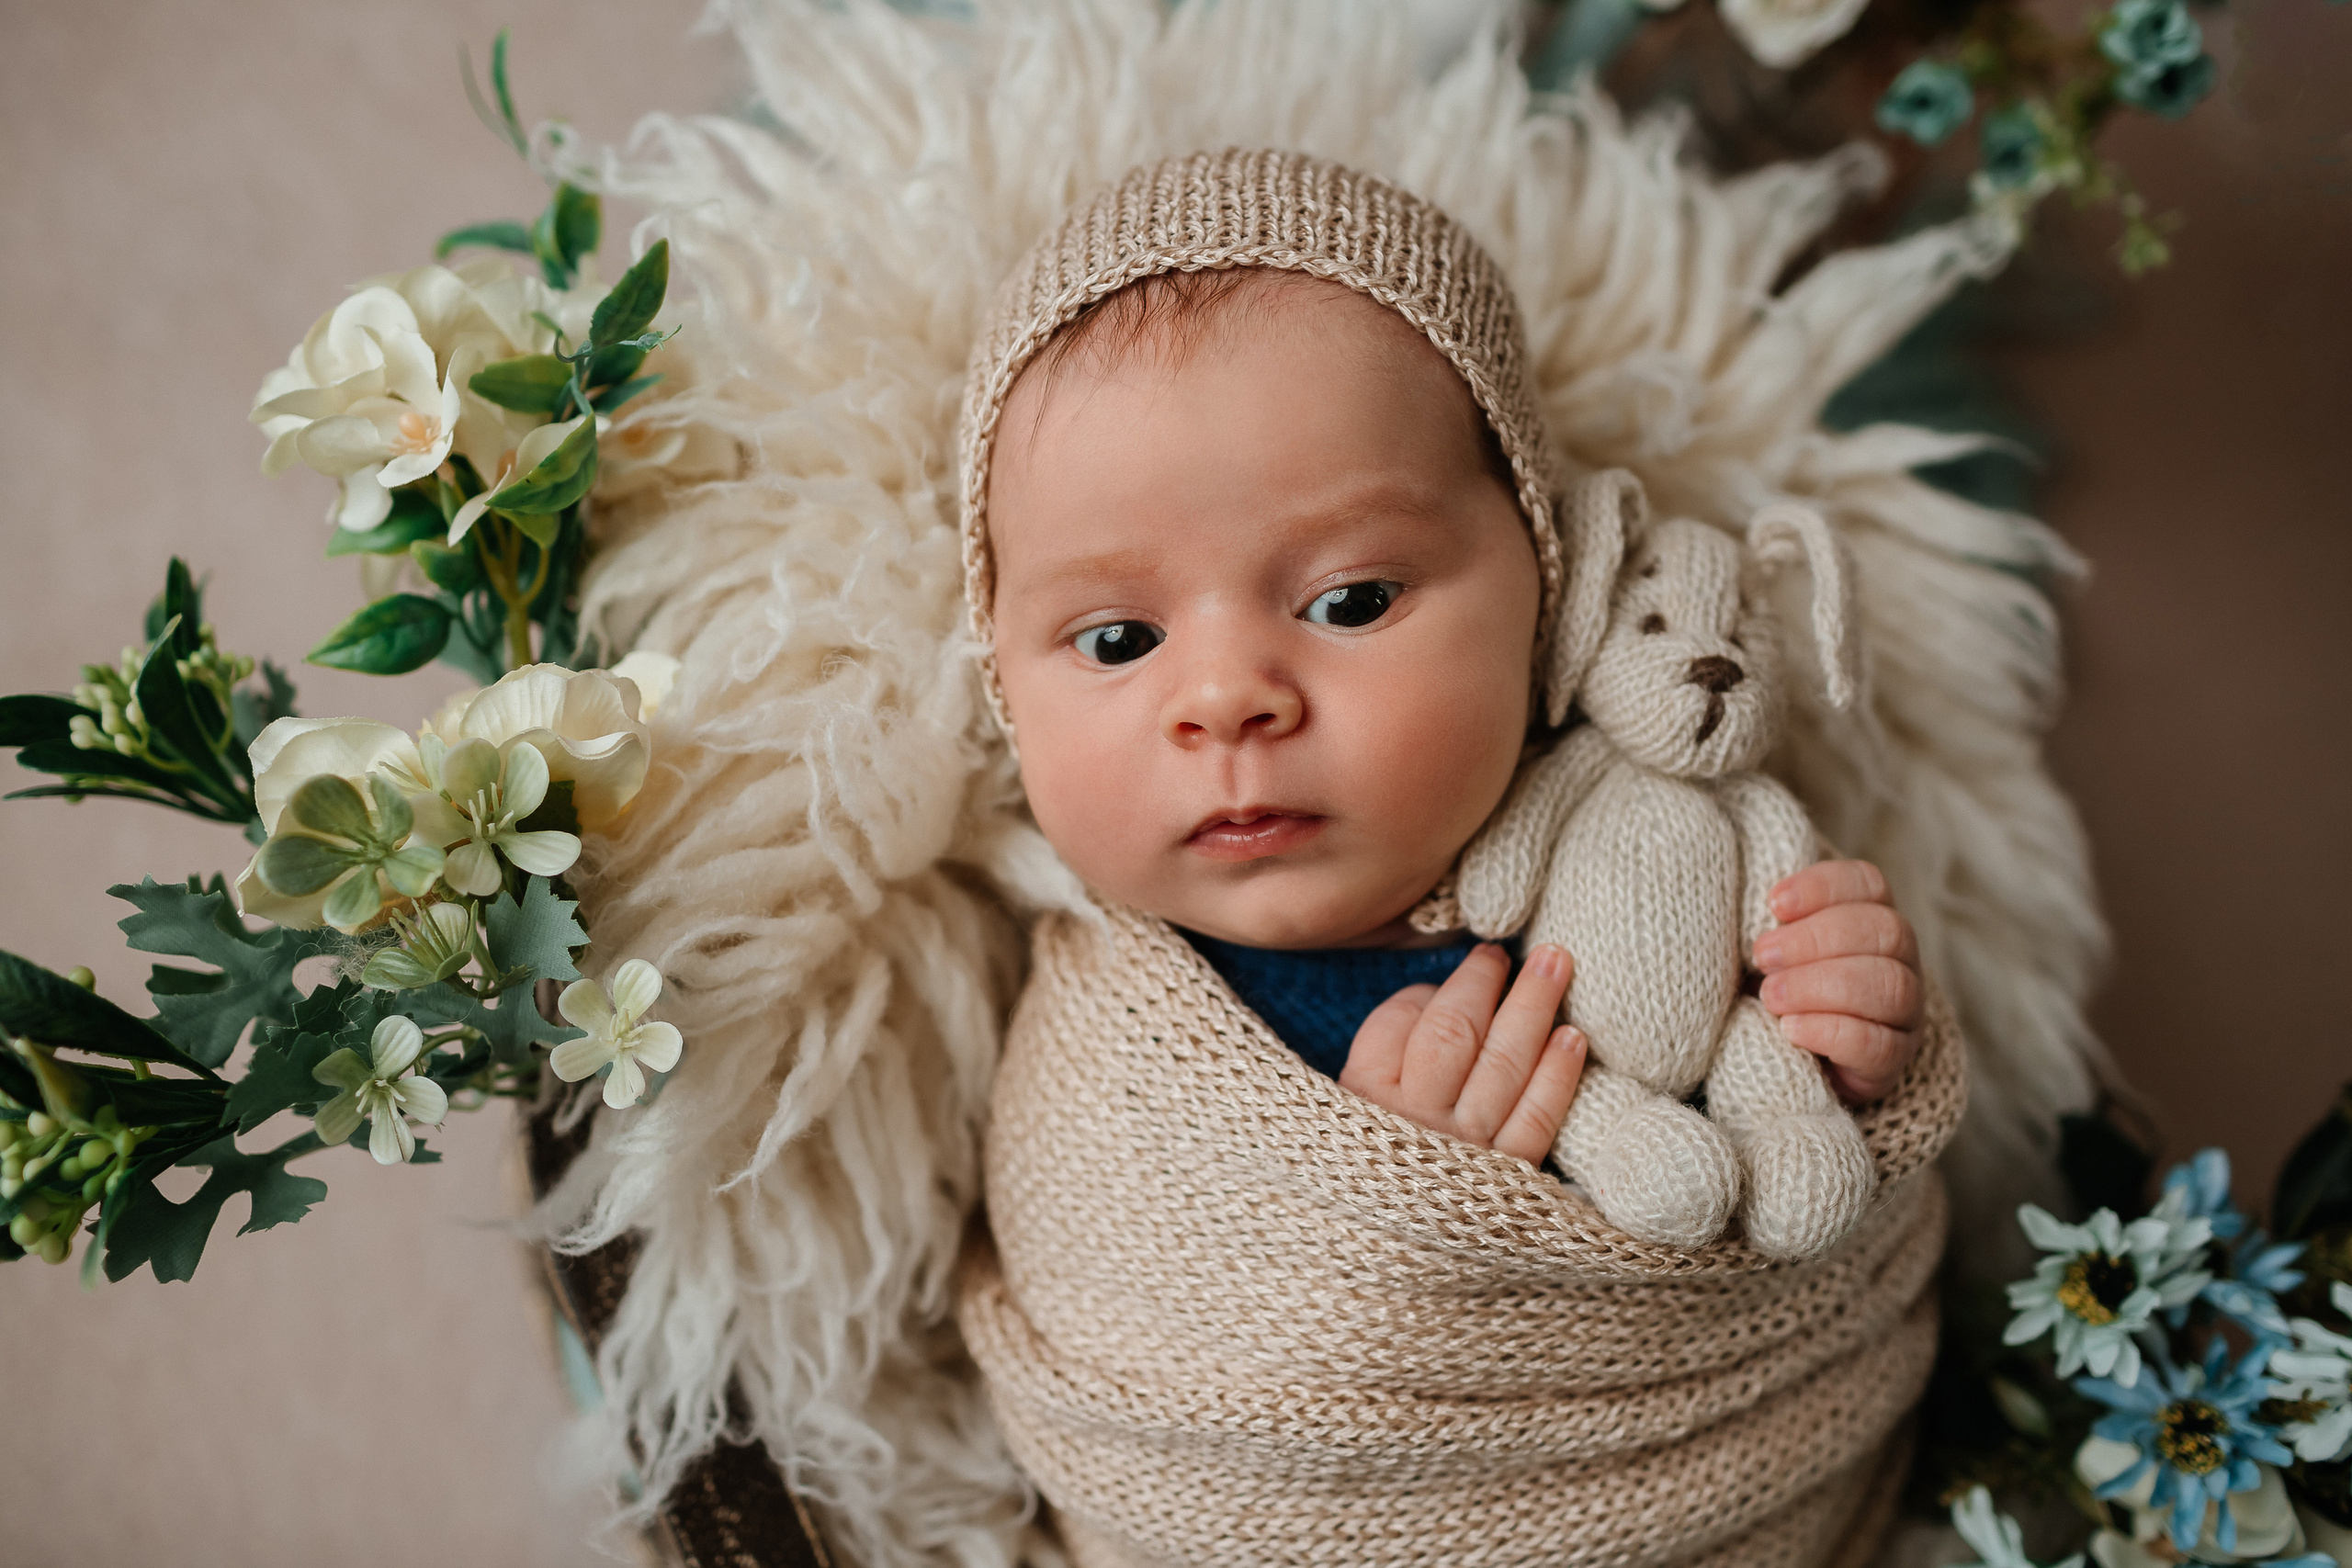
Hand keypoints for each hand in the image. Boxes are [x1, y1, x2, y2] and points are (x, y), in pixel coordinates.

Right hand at [1338, 943, 1586, 1166]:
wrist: (1376, 1262)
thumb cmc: (1367, 1165)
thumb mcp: (1346, 1104)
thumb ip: (1382, 1044)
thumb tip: (1438, 993)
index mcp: (1367, 1096)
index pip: (1410, 1022)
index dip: (1454, 986)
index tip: (1484, 960)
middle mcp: (1416, 1121)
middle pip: (1459, 1034)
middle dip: (1492, 982)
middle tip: (1526, 949)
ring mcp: (1465, 1151)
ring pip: (1503, 1066)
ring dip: (1533, 1009)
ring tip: (1557, 965)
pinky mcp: (1505, 1180)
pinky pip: (1536, 1119)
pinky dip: (1557, 1076)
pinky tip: (1572, 1039)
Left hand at [1752, 860, 1923, 1103]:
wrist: (1786, 1061)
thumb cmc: (1777, 991)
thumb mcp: (1772, 953)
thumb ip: (1772, 929)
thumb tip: (1752, 913)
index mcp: (1873, 919)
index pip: (1870, 885)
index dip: (1823, 887)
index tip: (1774, 904)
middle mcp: (1901, 960)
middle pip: (1887, 930)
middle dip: (1816, 939)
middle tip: (1763, 956)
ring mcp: (1905, 1012)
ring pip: (1889, 985)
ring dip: (1819, 985)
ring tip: (1771, 996)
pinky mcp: (1894, 1060)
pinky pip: (1877, 1044)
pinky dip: (1828, 1031)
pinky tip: (1790, 1029)